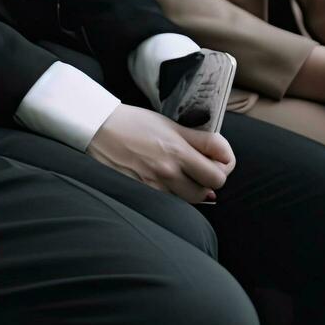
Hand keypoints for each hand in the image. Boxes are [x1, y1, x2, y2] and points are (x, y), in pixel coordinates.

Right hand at [86, 105, 235, 203]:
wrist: (99, 129)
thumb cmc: (135, 123)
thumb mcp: (171, 125)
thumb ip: (200, 141)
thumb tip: (222, 161)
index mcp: (178, 149)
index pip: (220, 170)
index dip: (225, 164)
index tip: (218, 159)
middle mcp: (168, 170)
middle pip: (210, 188)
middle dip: (210, 178)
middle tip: (201, 168)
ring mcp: (155, 185)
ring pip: (192, 198)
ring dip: (193, 188)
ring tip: (182, 174)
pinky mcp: (142, 193)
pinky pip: (171, 202)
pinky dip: (175, 194)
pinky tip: (167, 181)